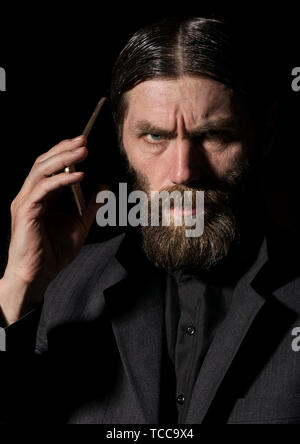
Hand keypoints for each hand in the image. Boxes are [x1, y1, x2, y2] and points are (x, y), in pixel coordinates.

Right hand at [0, 135, 103, 323]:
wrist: (38, 275)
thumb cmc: (54, 252)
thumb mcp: (80, 226)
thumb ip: (91, 207)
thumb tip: (104, 189)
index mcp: (41, 197)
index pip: (50, 166)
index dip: (65, 152)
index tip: (83, 143)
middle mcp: (30, 195)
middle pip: (44, 163)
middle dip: (64, 149)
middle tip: (83, 139)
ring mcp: (25, 202)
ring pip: (41, 171)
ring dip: (63, 158)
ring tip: (81, 150)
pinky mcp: (26, 212)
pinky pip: (44, 189)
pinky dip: (61, 179)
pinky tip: (78, 175)